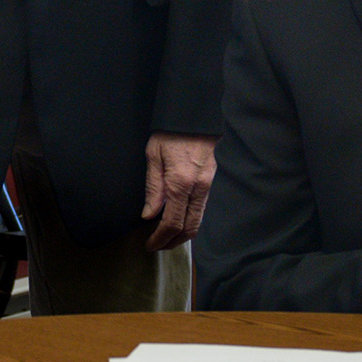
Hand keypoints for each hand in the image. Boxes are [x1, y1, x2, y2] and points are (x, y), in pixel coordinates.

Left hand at [142, 133, 216, 249]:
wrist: (194, 115)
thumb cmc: (171, 132)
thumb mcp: (153, 155)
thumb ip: (153, 187)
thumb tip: (149, 215)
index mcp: (180, 182)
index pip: (172, 223)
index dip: (161, 239)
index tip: (150, 245)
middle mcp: (198, 188)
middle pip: (190, 228)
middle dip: (173, 242)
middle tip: (158, 246)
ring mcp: (208, 185)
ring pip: (199, 220)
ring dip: (183, 234)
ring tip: (166, 237)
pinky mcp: (212, 181)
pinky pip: (202, 208)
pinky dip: (190, 220)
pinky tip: (178, 219)